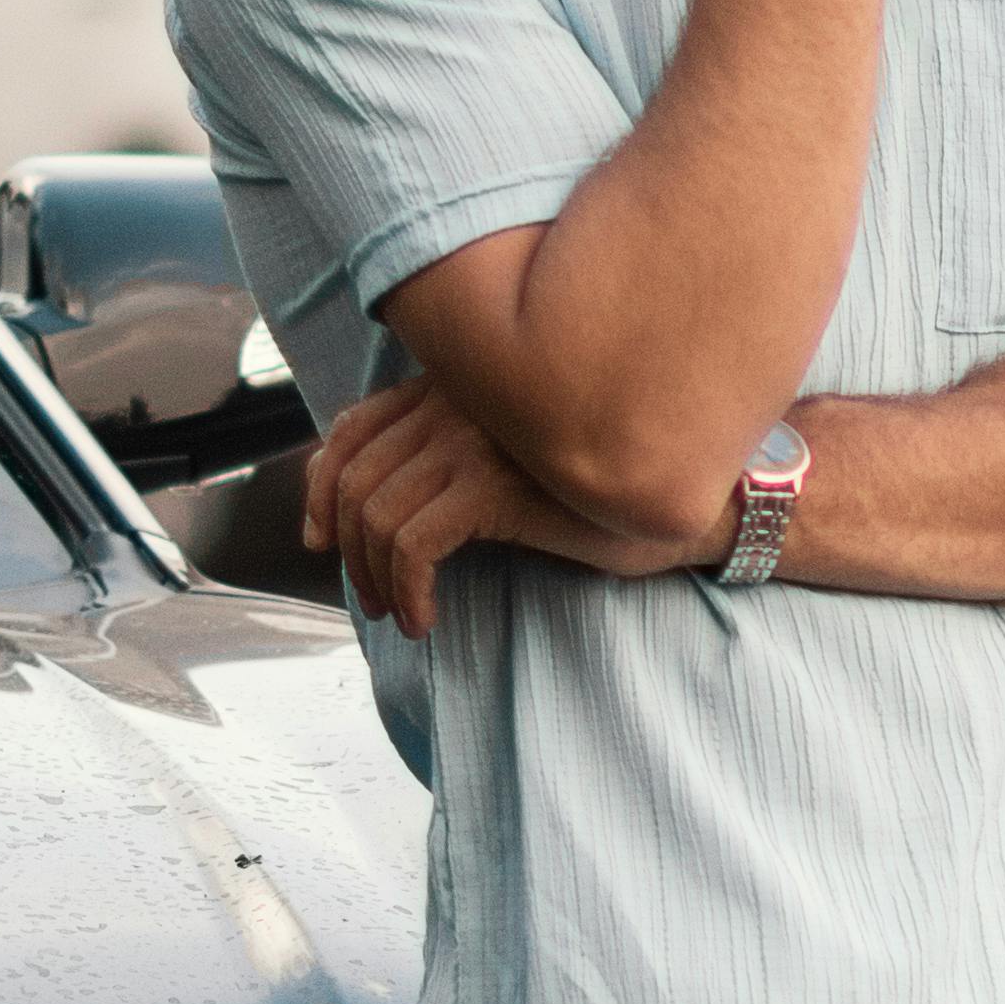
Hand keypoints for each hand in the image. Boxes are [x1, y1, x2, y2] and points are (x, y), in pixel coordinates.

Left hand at [304, 377, 694, 633]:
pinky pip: (414, 542)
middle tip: (369, 599)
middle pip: (354, 475)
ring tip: (401, 615)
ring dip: (376, 577)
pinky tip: (426, 618)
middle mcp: (457, 397)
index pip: (353, 426)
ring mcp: (473, 435)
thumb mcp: (506, 469)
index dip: (320, 487)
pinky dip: (408, 589)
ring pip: (376, 513)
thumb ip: (445, 461)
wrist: (684, 506)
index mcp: (455, 385)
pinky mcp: (494, 482)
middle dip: (347, 548)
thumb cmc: (597, 496)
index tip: (321, 540)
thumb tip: (357, 508)